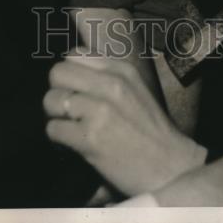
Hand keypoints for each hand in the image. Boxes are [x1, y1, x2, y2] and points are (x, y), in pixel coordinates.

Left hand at [44, 53, 205, 195]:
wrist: (171, 168)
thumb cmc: (151, 132)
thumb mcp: (135, 89)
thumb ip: (105, 76)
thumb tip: (68, 69)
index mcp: (121, 69)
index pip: (73, 55)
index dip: (69, 75)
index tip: (76, 91)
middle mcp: (111, 84)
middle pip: (57, 73)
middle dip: (57, 92)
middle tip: (68, 111)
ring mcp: (101, 109)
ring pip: (51, 100)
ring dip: (56, 117)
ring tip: (71, 128)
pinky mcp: (91, 137)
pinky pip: (53, 129)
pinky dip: (58, 139)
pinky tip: (74, 144)